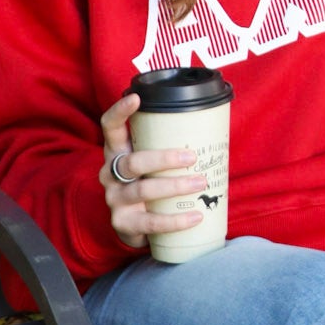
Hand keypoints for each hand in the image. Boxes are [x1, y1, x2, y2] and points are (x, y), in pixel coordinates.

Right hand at [99, 92, 206, 249]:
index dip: (119, 111)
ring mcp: (114, 199)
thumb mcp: (151, 163)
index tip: (137, 98)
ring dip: (174, 186)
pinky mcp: (122, 223)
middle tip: (191, 156)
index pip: (110, 127)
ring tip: (200, 183)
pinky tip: (195, 217)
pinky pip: (150, 223)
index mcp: (117, 152)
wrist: (134, 226)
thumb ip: (167, 146)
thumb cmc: (149, 183)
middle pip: (133, 162)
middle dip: (164, 158)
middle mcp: (110, 173)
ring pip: (143, 190)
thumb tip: (215, 128)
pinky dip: (175, 220)